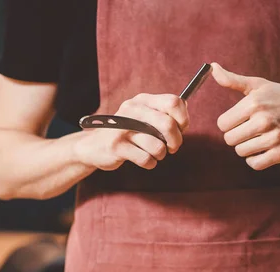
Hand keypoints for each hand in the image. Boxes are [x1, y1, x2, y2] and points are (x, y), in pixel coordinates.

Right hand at [74, 93, 188, 170]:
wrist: (94, 147)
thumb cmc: (126, 133)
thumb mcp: (142, 117)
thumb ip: (163, 113)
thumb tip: (185, 113)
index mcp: (142, 100)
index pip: (173, 102)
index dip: (183, 118)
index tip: (181, 129)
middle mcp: (132, 110)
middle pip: (168, 124)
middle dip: (176, 140)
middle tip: (173, 147)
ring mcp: (122, 128)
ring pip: (158, 145)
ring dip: (161, 154)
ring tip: (154, 154)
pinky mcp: (116, 146)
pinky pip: (146, 159)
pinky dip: (150, 163)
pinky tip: (144, 160)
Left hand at [211, 62, 279, 170]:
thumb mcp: (258, 85)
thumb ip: (232, 80)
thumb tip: (211, 67)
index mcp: (254, 103)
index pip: (222, 124)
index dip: (229, 123)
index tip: (241, 119)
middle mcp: (263, 120)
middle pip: (229, 140)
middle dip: (237, 135)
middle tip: (250, 129)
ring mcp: (274, 138)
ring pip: (241, 152)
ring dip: (247, 147)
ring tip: (259, 137)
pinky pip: (255, 164)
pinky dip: (255, 159)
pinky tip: (263, 149)